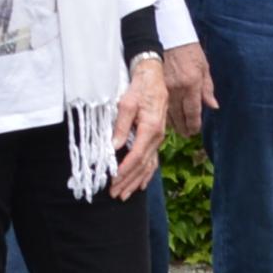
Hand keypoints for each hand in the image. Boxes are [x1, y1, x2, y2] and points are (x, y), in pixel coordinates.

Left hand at [108, 57, 165, 200]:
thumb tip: (114, 146)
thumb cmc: (140, 88)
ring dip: (136, 182)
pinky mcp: (157, 138)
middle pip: (143, 165)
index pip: (137, 156)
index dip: (125, 170)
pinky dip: (147, 175)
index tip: (113, 180)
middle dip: (128, 181)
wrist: (154, 77)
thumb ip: (121, 126)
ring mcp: (159, 139)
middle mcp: (157, 137)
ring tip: (124, 195)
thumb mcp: (127, 104)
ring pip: (149, 166)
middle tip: (115, 194)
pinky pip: (153, 161)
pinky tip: (141, 185)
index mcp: (151, 129)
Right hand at [161, 41, 216, 135]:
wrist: (170, 37)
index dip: (194, 124)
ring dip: (173, 123)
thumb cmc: (190, 51)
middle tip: (187, 134)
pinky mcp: (156, 85)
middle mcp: (178, 88)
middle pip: (179, 115)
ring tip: (178, 130)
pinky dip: (164, 114)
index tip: (195, 131)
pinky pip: (160, 104)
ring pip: (168, 112)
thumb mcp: (204, 68)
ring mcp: (165, 87)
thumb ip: (208, 89)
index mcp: (192, 83)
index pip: (193, 111)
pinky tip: (166, 119)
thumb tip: (213, 106)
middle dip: (184, 127)